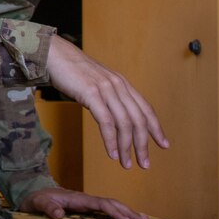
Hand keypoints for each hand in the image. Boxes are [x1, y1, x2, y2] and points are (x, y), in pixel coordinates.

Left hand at [21, 188, 147, 218]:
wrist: (32, 194)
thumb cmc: (36, 199)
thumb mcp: (39, 203)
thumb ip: (48, 208)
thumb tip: (59, 215)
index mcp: (78, 198)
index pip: (101, 203)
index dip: (114, 211)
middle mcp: (85, 200)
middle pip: (111, 203)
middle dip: (128, 211)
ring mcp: (87, 204)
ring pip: (111, 206)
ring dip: (127, 212)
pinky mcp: (85, 209)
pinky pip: (105, 211)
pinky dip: (118, 215)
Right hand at [45, 36, 169, 169]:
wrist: (54, 55)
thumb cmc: (71, 71)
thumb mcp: (96, 83)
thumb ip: (108, 96)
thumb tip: (113, 115)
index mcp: (122, 84)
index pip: (145, 109)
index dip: (156, 128)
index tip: (163, 144)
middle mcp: (118, 86)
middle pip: (138, 120)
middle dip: (143, 144)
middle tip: (145, 164)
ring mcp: (106, 89)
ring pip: (124, 123)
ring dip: (127, 147)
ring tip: (126, 164)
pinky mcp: (91, 94)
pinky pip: (106, 122)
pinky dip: (111, 140)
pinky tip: (112, 153)